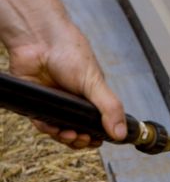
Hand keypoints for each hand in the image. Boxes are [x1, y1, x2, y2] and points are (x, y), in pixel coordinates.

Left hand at [8, 25, 125, 148]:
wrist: (40, 41)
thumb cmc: (70, 54)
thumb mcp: (95, 83)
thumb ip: (110, 108)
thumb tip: (121, 133)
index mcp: (92, 98)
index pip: (97, 124)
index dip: (97, 136)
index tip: (97, 140)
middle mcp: (74, 103)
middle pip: (79, 132)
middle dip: (81, 140)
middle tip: (82, 138)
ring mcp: (56, 104)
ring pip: (60, 131)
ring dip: (64, 137)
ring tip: (68, 134)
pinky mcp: (37, 103)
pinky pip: (42, 123)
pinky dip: (47, 129)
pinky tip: (53, 126)